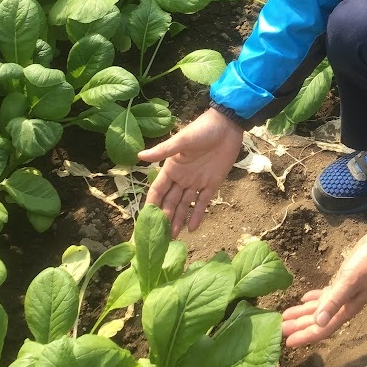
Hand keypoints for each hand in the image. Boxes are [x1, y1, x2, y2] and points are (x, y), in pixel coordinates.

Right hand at [139, 107, 242, 236]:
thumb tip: (139, 156)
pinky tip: (192, 229)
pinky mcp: (212, 184)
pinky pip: (202, 203)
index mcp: (171, 168)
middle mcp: (181, 178)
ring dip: (178, 221)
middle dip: (163, 219)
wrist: (227, 126)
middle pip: (169, 202)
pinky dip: (197, 215)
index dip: (150, 206)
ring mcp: (196, 182)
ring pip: (184, 206)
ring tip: (172, 239)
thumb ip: (163, 150)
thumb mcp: (182, 140)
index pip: (157, 191)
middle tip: (158, 239)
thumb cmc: (202, 129)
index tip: (143, 222)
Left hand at [282, 228, 366, 346]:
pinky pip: (325, 295)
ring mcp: (343, 294)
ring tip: (285, 316)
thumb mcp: (349, 281)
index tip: (288, 342)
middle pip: (318, 320)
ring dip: (302, 313)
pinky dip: (313, 299)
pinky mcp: (343, 281)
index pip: (323, 328)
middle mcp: (344, 305)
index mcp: (346, 309)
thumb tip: (318, 323)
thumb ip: (334, 301)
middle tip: (278, 329)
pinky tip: (304, 299)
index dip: (305, 336)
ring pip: (319, 308)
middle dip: (299, 326)